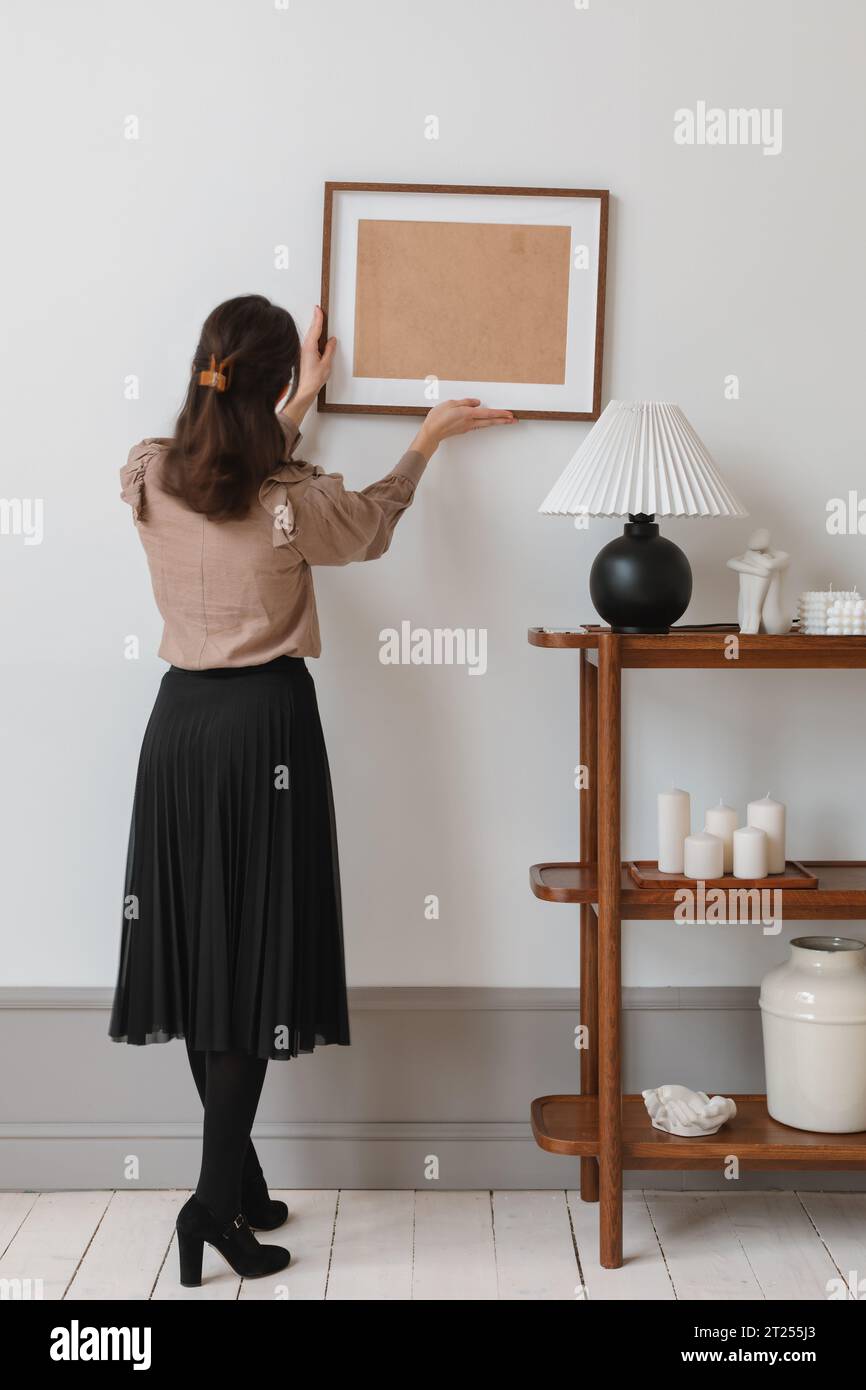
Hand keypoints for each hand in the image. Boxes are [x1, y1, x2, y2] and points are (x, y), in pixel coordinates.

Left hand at [281, 307, 335, 425]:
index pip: (315, 329)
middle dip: (316, 321)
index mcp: (310, 347)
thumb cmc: (313, 380)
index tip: (318, 308)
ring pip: (310, 337)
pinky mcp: (302, 356)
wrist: (303, 391)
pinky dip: (313, 338)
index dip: (318, 318)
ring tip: (319, 322)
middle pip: (312, 331)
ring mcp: (302, 352)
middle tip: (319, 311)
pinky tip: (316, 338)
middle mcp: (304, 347)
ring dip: (315, 329)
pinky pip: (309, 343)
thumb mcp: (326, 364)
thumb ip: (329, 350)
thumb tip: (332, 341)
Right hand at [411, 398, 516, 459]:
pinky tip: (488, 421)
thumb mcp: (451, 403)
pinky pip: (478, 425)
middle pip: (490, 421)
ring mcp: (468, 427)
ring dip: (497, 422)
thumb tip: (477, 402)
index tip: (510, 414)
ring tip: (506, 421)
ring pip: (486, 424)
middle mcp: (470, 422)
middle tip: (515, 420)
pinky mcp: (464, 429)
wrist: (431, 433)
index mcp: (468, 414)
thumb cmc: (437, 417)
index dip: (500, 414)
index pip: (488, 413)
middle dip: (504, 421)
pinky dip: (486, 423)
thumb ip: (465, 402)